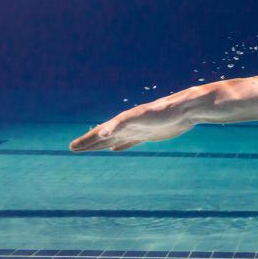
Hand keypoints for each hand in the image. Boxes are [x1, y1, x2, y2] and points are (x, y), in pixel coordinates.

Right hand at [69, 96, 194, 152]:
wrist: (185, 109)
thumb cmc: (164, 112)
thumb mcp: (140, 118)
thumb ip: (121, 124)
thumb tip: (102, 133)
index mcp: (123, 121)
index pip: (100, 132)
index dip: (86, 140)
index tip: (72, 147)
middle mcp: (128, 125)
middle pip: (104, 136)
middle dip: (89, 143)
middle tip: (73, 148)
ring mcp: (138, 130)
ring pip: (115, 139)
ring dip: (102, 144)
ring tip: (90, 148)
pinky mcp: (149, 134)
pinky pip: (130, 141)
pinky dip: (121, 145)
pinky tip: (116, 149)